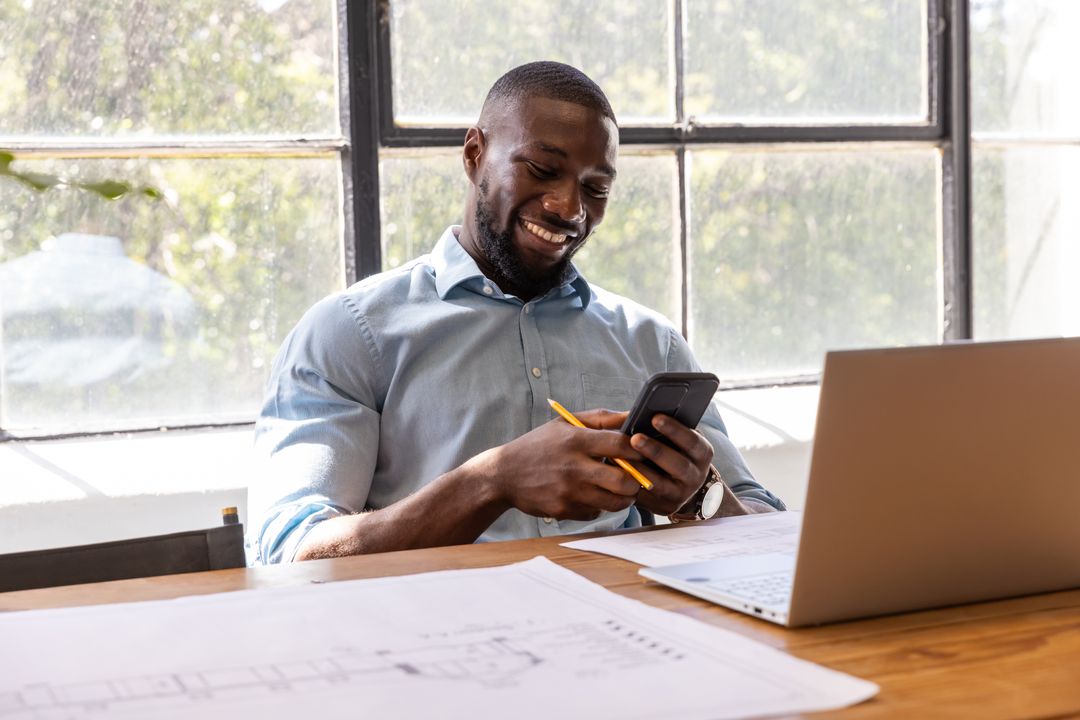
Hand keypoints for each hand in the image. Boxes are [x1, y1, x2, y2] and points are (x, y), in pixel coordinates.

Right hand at [479, 409, 642, 520]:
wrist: (503, 474)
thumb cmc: (539, 445)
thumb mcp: (565, 423)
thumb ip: (601, 418)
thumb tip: (632, 415)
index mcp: (576, 441)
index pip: (621, 444)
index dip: (639, 449)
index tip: (644, 451)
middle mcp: (574, 467)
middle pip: (624, 480)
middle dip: (636, 480)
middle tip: (636, 477)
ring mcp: (569, 492)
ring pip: (614, 502)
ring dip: (623, 497)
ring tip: (619, 488)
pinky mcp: (564, 510)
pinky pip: (595, 512)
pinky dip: (599, 506)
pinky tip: (591, 495)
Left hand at [625, 414, 713, 516]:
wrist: (682, 484)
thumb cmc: (674, 451)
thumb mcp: (679, 439)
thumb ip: (666, 428)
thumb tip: (642, 414)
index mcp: (702, 454)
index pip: (692, 441)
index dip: (675, 430)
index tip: (655, 417)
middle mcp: (696, 476)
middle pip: (678, 465)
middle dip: (656, 451)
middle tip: (635, 438)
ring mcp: (681, 494)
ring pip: (661, 485)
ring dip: (641, 470)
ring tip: (621, 457)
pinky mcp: (664, 507)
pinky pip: (647, 498)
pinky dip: (632, 485)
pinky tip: (618, 474)